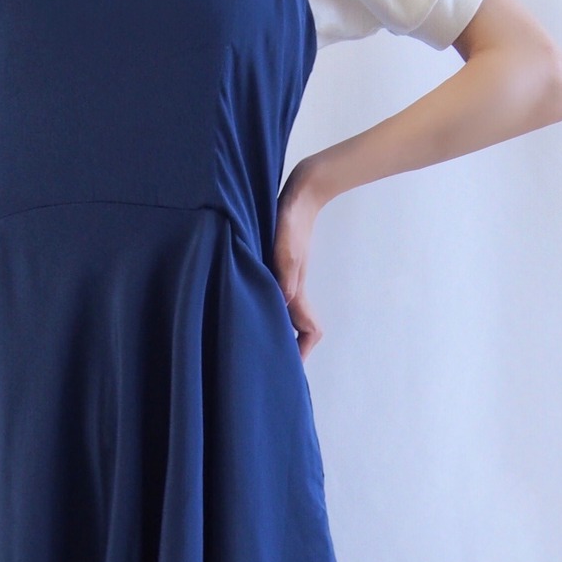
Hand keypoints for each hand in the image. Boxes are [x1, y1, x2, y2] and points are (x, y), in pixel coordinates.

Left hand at [272, 169, 323, 359]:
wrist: (301, 192)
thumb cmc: (291, 220)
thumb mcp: (285, 249)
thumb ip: (284, 276)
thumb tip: (284, 304)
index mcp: (295, 291)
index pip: (309, 332)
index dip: (302, 353)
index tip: (288, 368)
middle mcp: (292, 290)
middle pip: (297, 330)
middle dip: (287, 350)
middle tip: (267, 365)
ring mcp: (286, 281)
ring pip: (286, 316)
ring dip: (277, 331)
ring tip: (257, 346)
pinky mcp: (279, 270)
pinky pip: (277, 300)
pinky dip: (270, 311)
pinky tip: (252, 310)